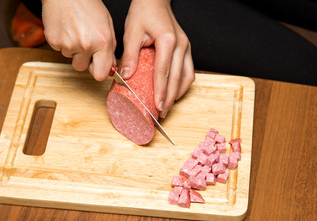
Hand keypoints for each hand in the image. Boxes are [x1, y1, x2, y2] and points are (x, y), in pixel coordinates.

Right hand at [42, 0, 115, 80]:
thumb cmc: (88, 5)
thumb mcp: (107, 25)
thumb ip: (109, 48)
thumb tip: (110, 66)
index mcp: (103, 43)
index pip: (101, 74)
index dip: (98, 70)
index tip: (97, 66)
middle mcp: (86, 45)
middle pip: (82, 68)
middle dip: (83, 61)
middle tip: (84, 45)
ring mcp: (68, 44)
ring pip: (70, 58)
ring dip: (73, 49)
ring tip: (75, 31)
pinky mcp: (54, 41)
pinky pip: (60, 50)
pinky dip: (62, 42)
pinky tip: (66, 28)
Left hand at [119, 0, 194, 117]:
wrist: (155, 1)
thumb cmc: (143, 13)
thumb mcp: (132, 32)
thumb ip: (130, 55)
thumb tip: (127, 76)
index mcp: (167, 40)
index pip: (164, 72)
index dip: (161, 92)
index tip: (158, 106)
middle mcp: (181, 44)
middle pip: (177, 78)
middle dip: (170, 98)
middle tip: (162, 113)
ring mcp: (186, 46)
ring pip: (187, 76)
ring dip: (178, 93)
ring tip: (168, 106)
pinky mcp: (186, 48)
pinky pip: (189, 70)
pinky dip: (183, 84)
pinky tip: (175, 92)